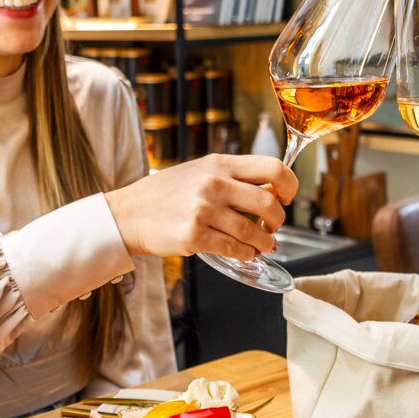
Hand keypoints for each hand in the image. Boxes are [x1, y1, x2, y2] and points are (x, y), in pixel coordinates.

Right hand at [105, 153, 297, 259]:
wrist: (129, 213)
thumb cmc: (167, 193)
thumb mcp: (200, 171)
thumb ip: (233, 177)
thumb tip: (272, 192)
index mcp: (219, 163)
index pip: (273, 167)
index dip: (289, 185)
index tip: (286, 198)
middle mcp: (213, 183)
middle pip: (269, 202)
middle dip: (278, 220)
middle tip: (272, 227)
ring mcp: (203, 210)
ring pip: (254, 232)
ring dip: (264, 242)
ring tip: (261, 244)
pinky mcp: (194, 235)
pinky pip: (235, 249)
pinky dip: (246, 254)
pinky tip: (244, 253)